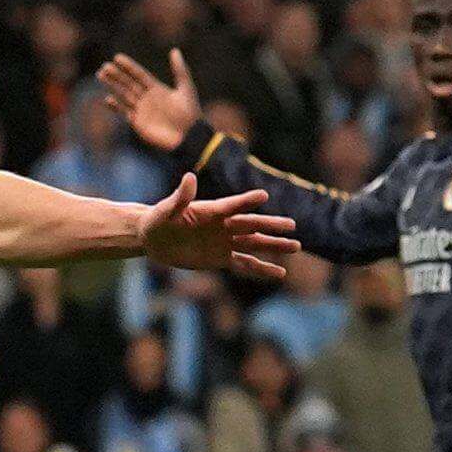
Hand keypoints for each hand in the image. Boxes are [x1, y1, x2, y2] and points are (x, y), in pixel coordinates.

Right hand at [97, 49, 203, 151]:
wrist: (188, 137)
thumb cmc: (190, 113)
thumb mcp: (186, 88)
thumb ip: (180, 70)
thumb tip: (175, 50)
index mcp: (156, 88)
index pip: (139, 74)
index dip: (128, 66)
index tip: (117, 57)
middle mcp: (146, 97)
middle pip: (128, 83)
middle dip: (116, 75)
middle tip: (104, 66)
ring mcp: (141, 110)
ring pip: (123, 95)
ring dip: (112, 86)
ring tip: (100, 75)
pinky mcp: (137, 122)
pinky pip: (124, 112)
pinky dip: (116, 106)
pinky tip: (108, 99)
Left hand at [135, 172, 297, 279]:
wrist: (154, 239)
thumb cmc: (159, 220)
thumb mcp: (166, 210)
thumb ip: (180, 197)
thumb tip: (189, 178)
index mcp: (212, 211)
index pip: (232, 205)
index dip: (246, 201)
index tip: (263, 195)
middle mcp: (223, 225)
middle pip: (251, 225)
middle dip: (270, 226)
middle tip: (292, 225)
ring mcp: (225, 243)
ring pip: (254, 244)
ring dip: (274, 246)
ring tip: (296, 247)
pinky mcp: (221, 259)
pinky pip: (245, 264)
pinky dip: (262, 269)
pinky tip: (280, 273)